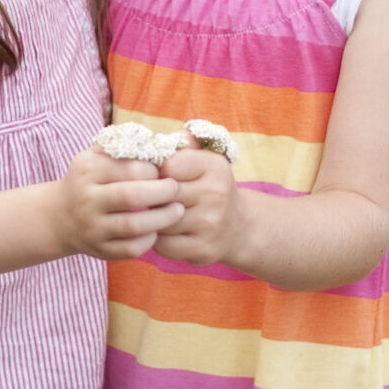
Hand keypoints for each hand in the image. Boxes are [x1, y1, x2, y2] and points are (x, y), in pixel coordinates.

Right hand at [55, 148, 182, 261]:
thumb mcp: (96, 156)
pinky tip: (156, 230)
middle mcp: (87, 199)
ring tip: (177, 211)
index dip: (153, 170)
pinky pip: (130, 249)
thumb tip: (159, 142)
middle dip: (162, 193)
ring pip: (133, 226)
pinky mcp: (100, 250)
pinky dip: (149, 241)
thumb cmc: (89, 180)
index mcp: (88, 171)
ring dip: (162, 218)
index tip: (162, 171)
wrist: (60, 217)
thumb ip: (123, 147)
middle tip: (177, 190)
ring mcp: (92, 227)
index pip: (129, 168)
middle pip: (131, 196)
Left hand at [153, 148, 241, 266]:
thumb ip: (182, 143)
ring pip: (160, 220)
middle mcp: (216, 195)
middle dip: (151, 196)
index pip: (168, 164)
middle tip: (149, 196)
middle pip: (162, 194)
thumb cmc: (209, 187)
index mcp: (215, 167)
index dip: (156, 171)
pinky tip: (166, 232)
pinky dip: (158, 239)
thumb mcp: (203, 159)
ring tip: (158, 213)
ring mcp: (211, 224)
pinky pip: (163, 244)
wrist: (239, 226)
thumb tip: (156, 139)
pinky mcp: (203, 249)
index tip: (158, 175)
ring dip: (153, 218)